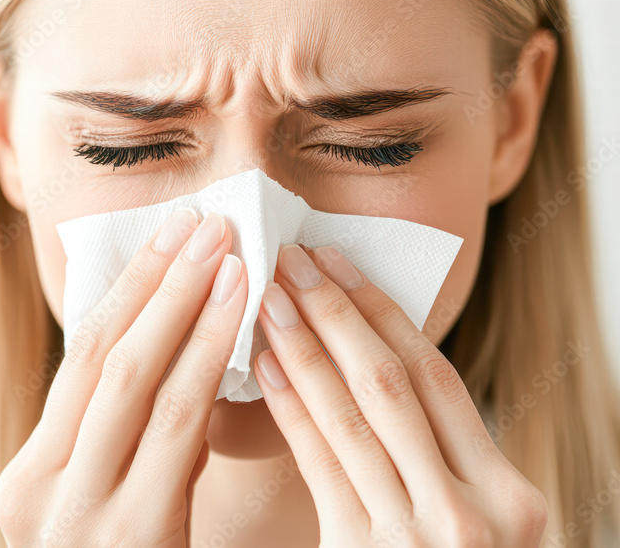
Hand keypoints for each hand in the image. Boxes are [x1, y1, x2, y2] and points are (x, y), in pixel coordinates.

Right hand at [0, 209, 248, 546]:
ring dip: (186, 308)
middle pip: (100, 358)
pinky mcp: (130, 535)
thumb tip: (165, 345)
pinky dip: (207, 364)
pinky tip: (241, 322)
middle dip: (156, 283)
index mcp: (26, 481)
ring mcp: (77, 518)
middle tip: (201, 223)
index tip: (165, 235)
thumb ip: (118, 443)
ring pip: (135, 382)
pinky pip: (175, 431)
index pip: (77, 362)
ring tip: (227, 252)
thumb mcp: (104, 509)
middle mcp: (36, 493)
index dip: (125, 291)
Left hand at [254, 244, 547, 546]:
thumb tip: (369, 362)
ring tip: (267, 295)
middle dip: (337, 312)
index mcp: (511, 497)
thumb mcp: (469, 523)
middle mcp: (478, 513)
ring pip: (356, 414)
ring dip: (306, 346)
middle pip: (395, 382)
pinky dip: (293, 407)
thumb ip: (435, 459)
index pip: (438, 378)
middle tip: (292, 257)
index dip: (382, 312)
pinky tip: (266, 366)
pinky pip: (324, 463)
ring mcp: (426, 537)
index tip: (338, 262)